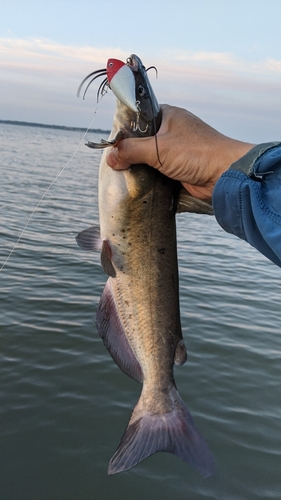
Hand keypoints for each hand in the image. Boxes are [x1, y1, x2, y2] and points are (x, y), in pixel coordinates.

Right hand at [106, 104, 254, 199]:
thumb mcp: (158, 148)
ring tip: (123, 175)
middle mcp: (172, 131)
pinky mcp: (180, 169)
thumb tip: (110, 157)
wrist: (225, 175)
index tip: (110, 144)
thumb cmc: (197, 153)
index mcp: (168, 116)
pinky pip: (159, 172)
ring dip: (140, 168)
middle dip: (130, 153)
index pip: (139, 118)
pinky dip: (150, 178)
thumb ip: (131, 150)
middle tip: (114, 163)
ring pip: (150, 158)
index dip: (124, 130)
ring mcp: (177, 151)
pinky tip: (138, 185)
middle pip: (142, 141)